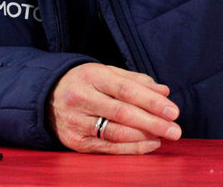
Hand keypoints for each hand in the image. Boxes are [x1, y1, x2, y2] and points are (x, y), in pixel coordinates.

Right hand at [47, 63, 181, 153]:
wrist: (46, 97)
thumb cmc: (85, 83)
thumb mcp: (107, 73)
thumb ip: (135, 81)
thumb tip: (164, 92)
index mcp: (91, 76)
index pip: (126, 90)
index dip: (151, 102)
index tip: (174, 111)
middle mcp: (81, 99)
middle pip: (122, 113)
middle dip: (153, 123)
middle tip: (176, 130)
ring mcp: (76, 122)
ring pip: (115, 133)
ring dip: (144, 137)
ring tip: (165, 136)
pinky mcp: (75, 142)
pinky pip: (108, 148)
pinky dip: (132, 148)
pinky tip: (150, 144)